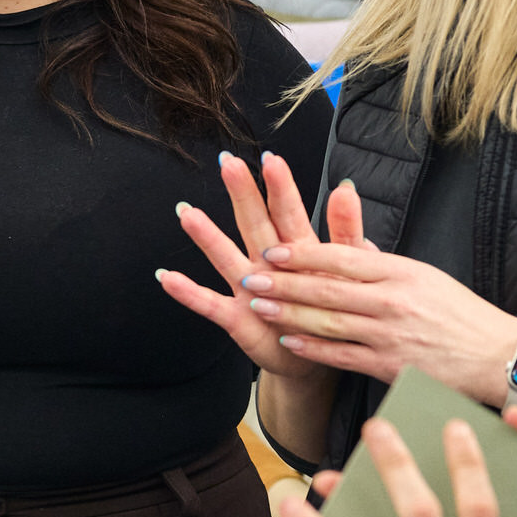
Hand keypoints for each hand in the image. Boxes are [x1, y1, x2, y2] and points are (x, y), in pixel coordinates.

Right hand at [157, 150, 366, 383]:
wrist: (314, 357)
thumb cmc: (331, 308)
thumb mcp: (349, 269)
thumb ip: (347, 231)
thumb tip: (347, 188)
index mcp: (297, 249)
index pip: (287, 212)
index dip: (280, 187)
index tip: (271, 159)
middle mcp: (268, 263)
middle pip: (253, 223)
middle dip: (242, 194)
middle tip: (228, 163)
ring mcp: (249, 289)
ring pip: (226, 257)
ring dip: (207, 236)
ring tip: (186, 212)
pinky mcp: (236, 319)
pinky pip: (209, 304)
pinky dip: (189, 293)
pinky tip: (167, 278)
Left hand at [240, 232, 516, 407]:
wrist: (498, 356)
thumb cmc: (461, 316)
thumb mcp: (426, 278)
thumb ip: (383, 266)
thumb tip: (349, 248)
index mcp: (402, 271)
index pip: (342, 257)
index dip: (303, 254)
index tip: (273, 251)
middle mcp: (394, 300)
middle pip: (327, 288)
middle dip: (284, 282)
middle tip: (251, 276)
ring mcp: (392, 334)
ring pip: (329, 321)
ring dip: (289, 313)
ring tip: (259, 306)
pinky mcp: (392, 366)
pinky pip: (343, 355)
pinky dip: (314, 347)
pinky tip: (289, 340)